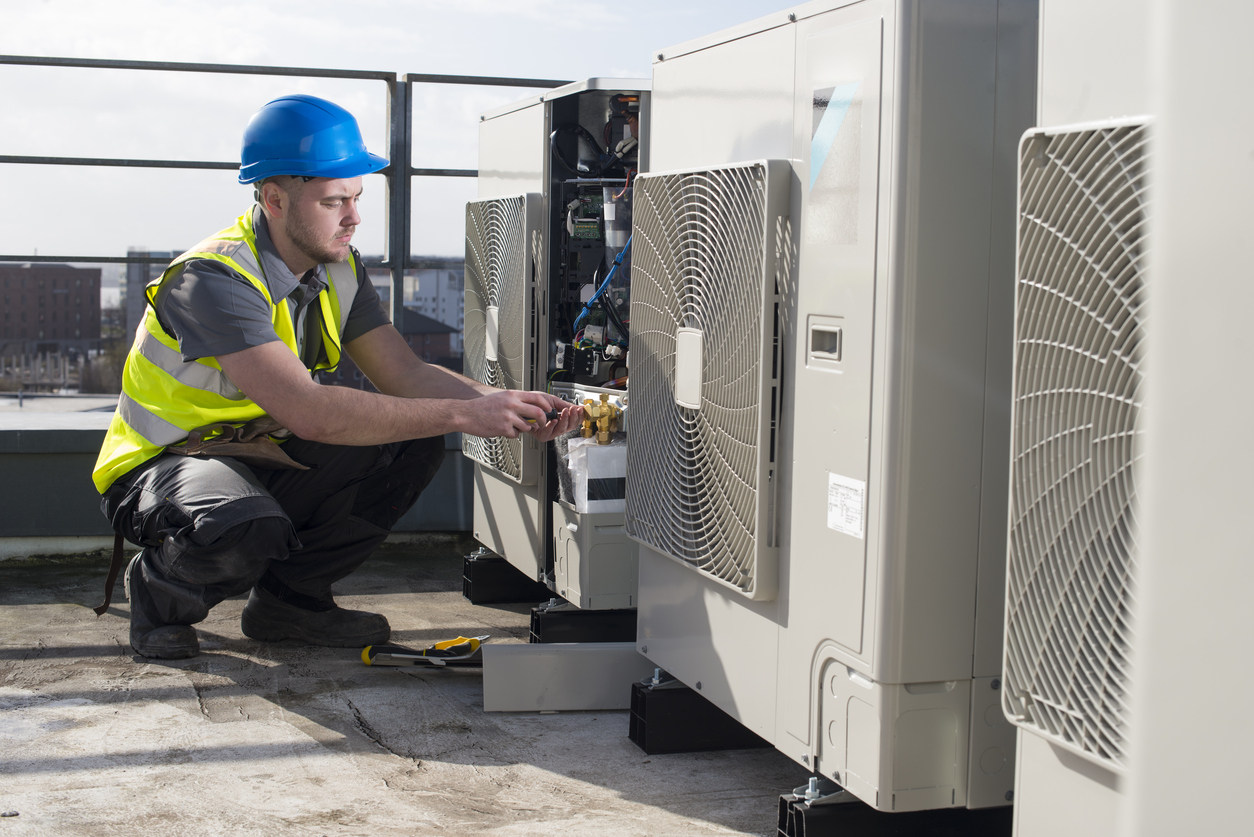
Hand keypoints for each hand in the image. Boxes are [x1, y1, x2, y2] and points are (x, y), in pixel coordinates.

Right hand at [458, 390, 577, 440]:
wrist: (466, 413)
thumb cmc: (482, 406)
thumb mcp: (502, 397)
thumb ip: (516, 400)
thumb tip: (532, 406)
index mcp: (512, 395)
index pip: (537, 397)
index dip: (547, 405)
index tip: (549, 410)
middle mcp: (512, 404)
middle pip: (538, 412)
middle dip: (543, 420)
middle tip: (541, 423)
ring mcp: (508, 416)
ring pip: (528, 425)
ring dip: (525, 429)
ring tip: (515, 427)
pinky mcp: (503, 428)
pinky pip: (516, 434)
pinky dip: (512, 434)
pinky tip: (503, 429)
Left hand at [528, 400, 582, 442]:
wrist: (522, 403)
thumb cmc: (535, 402)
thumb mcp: (553, 401)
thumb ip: (566, 405)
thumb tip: (579, 407)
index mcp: (560, 419)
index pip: (574, 421)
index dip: (579, 416)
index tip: (581, 410)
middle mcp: (556, 426)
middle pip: (570, 427)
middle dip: (573, 418)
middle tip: (574, 410)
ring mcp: (549, 432)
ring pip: (561, 430)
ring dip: (565, 420)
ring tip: (565, 411)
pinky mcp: (541, 435)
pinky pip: (549, 434)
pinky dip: (552, 426)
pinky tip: (553, 420)